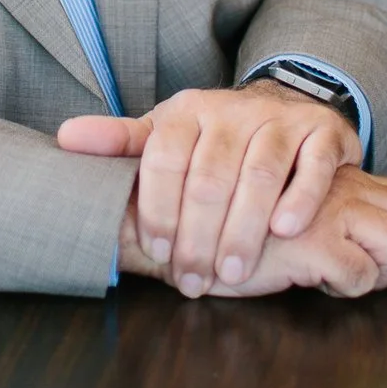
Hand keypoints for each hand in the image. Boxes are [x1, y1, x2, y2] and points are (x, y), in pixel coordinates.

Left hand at [59, 81, 360, 295]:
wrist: (283, 108)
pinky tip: (285, 231)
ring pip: (258, 174)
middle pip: (210, 176)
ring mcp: (279, 119)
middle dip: (199, 236)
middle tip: (194, 280)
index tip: (158, 254)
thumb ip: (121, 143)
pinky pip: (312, 165)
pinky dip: (299, 199)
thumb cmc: (213, 138)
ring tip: (233, 273)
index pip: (165, 158)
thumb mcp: (166, 136)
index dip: (158, 209)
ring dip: (243, 229)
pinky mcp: (321, 132)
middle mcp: (232, 110)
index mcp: (187, 111)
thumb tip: (64, 138)